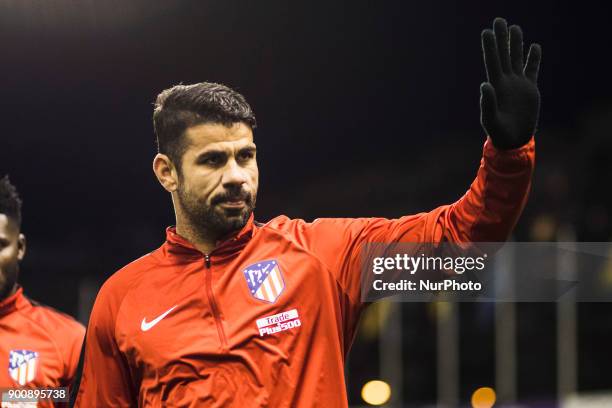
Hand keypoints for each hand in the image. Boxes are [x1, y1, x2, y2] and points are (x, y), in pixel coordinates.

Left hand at [480, 18, 540, 149]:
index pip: (492, 61)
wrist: (514, 141)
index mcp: (496, 86)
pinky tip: (534, 47)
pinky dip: (534, 59)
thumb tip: (485, 85)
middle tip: (499, 20)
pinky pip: (532, 70)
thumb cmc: (499, 133)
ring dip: (516, 44)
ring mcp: (518, 84)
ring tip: (514, 28)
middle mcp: (506, 82)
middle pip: (503, 55)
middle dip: (501, 38)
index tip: (486, 31)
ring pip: (517, 59)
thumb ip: (487, 103)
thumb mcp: (491, 120)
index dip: (490, 47)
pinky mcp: (530, 89)